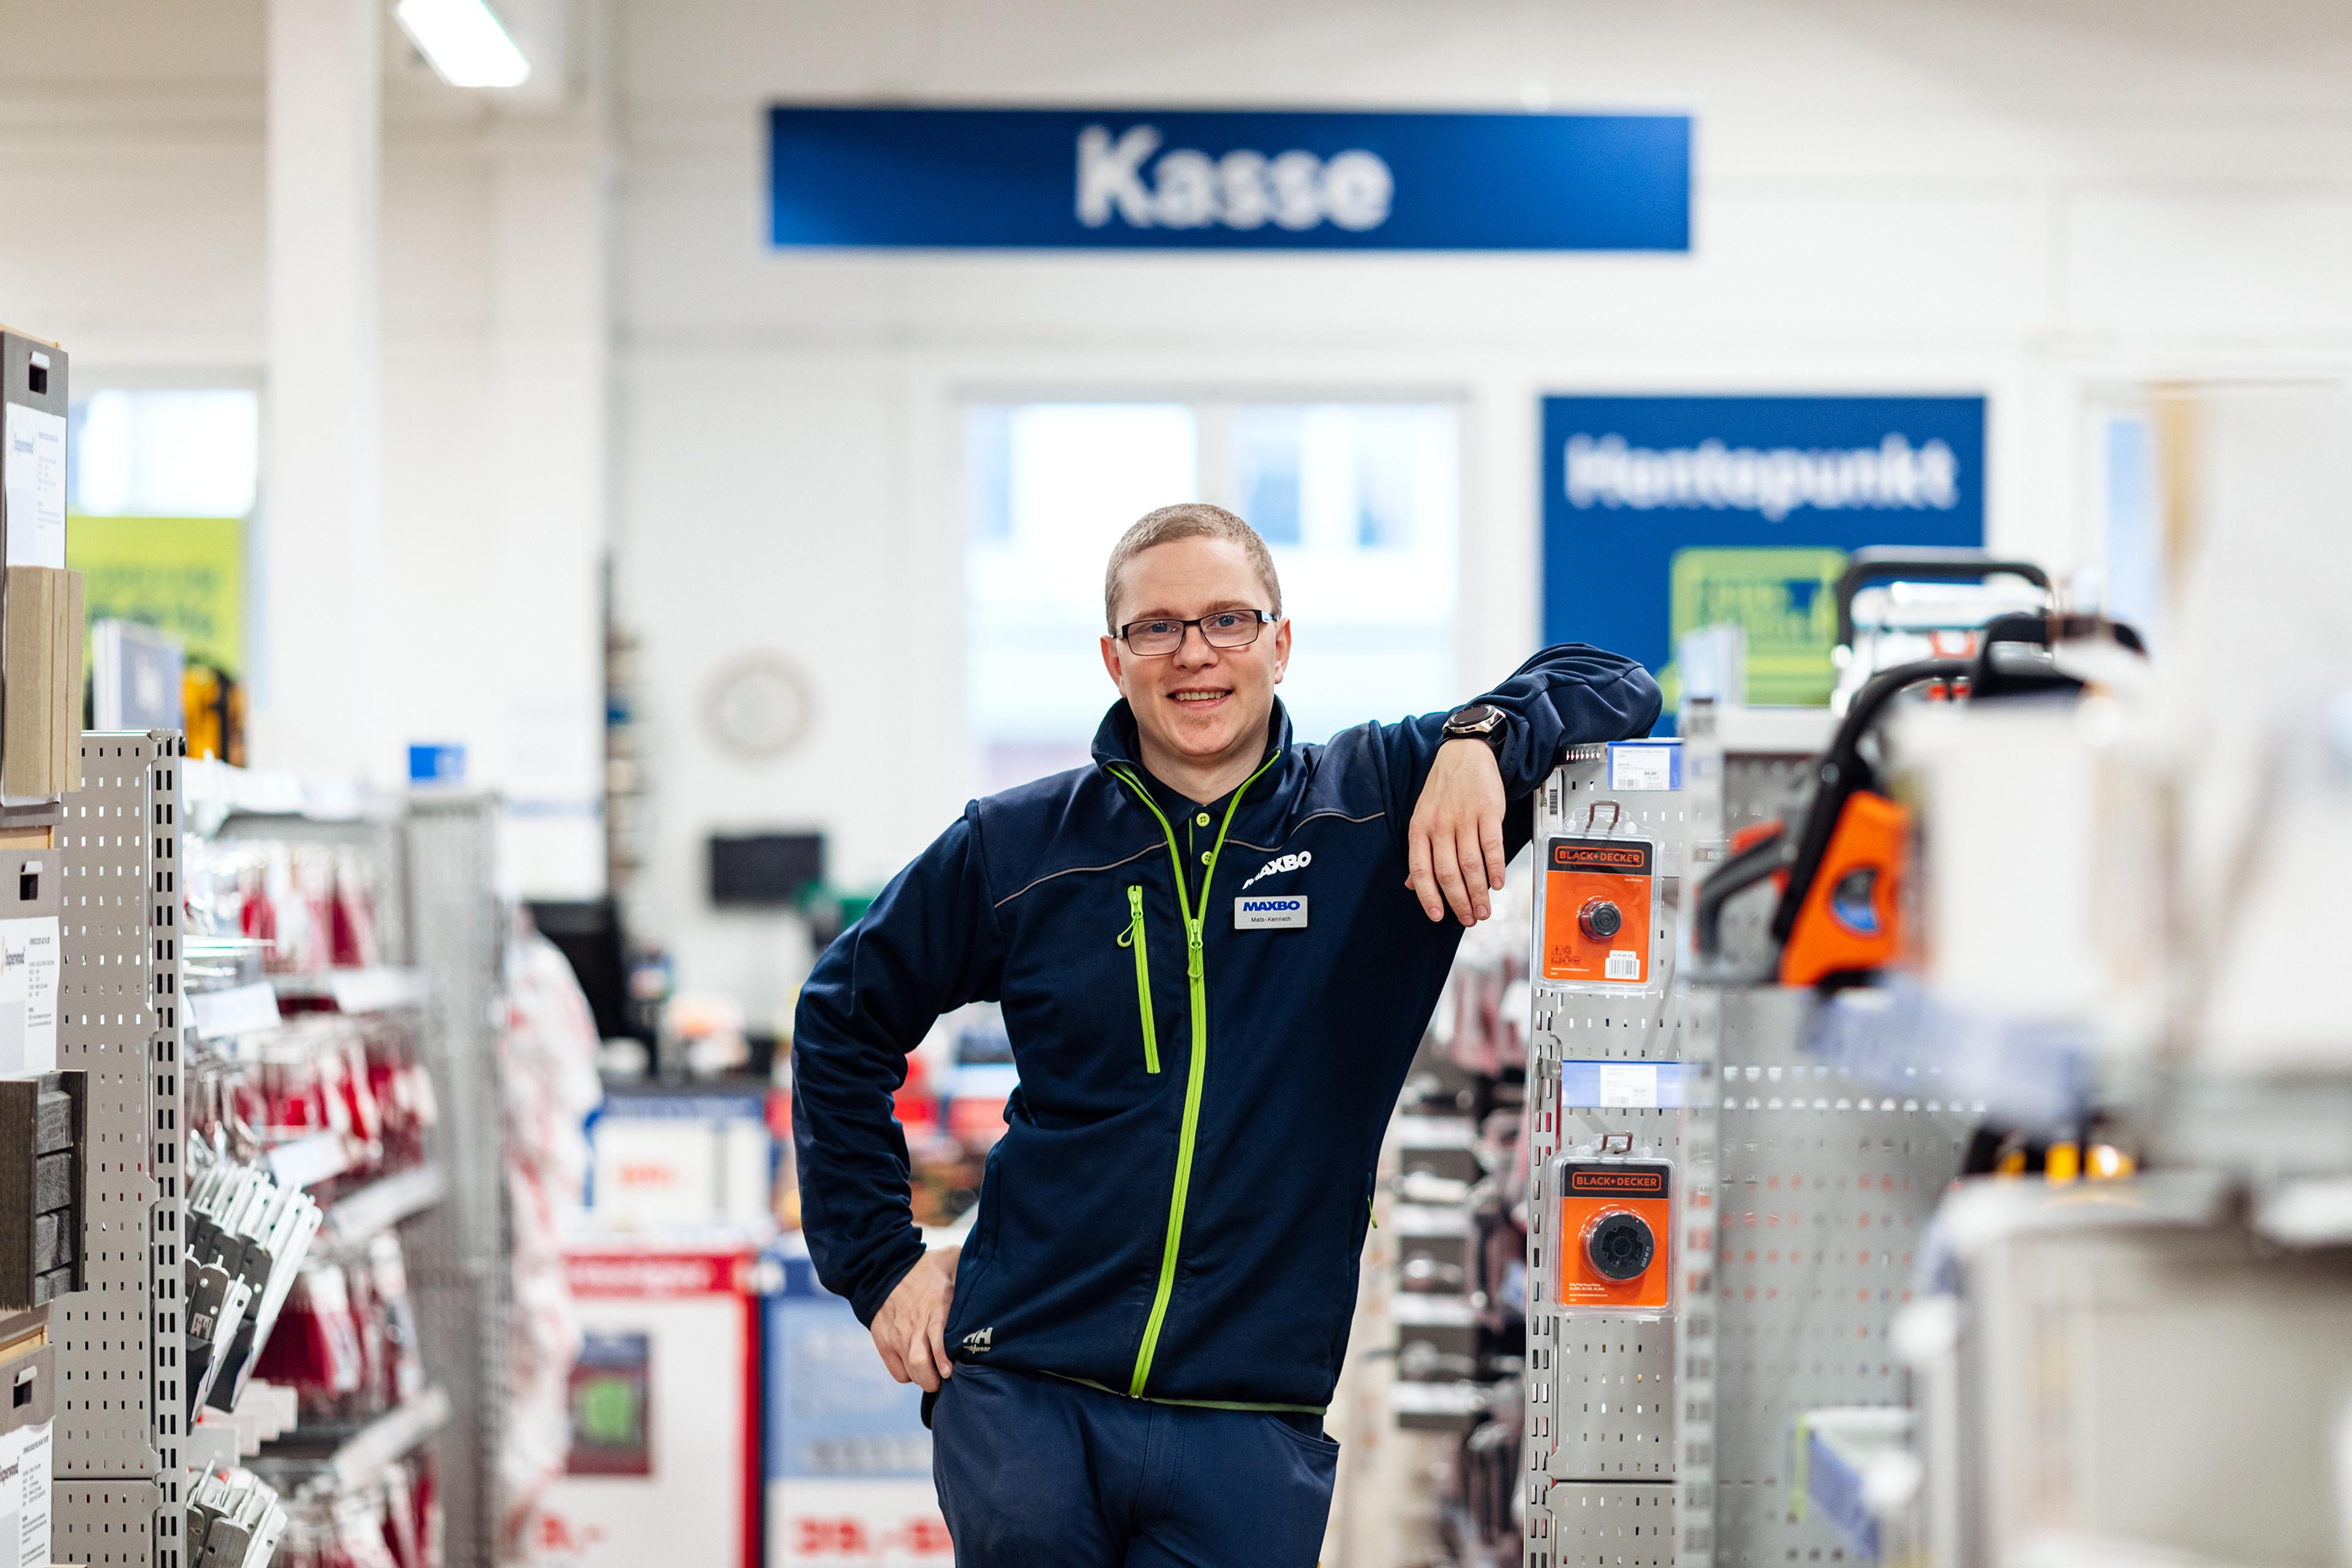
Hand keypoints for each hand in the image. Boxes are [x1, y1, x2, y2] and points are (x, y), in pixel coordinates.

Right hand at [870, 1245, 959, 1391]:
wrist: (886, 1267)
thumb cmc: (927, 1267)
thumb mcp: (952, 1260)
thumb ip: (971, 1270)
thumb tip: (997, 1273)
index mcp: (936, 1306)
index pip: (937, 1337)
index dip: (943, 1359)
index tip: (950, 1370)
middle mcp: (914, 1325)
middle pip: (920, 1364)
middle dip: (934, 1379)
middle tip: (945, 1378)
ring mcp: (897, 1335)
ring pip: (910, 1371)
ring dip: (924, 1378)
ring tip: (934, 1374)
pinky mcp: (884, 1342)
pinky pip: (897, 1372)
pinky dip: (909, 1376)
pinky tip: (918, 1368)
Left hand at [1407, 739, 1508, 925]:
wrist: (1464, 754)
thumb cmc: (1443, 790)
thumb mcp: (1422, 817)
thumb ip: (1420, 852)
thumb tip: (1412, 885)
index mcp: (1420, 829)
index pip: (1420, 870)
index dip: (1428, 897)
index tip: (1438, 916)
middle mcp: (1440, 825)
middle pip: (1448, 873)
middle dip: (1459, 901)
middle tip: (1469, 919)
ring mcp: (1464, 818)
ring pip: (1470, 864)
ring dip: (1478, 892)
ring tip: (1484, 909)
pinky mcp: (1488, 812)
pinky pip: (1492, 846)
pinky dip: (1495, 868)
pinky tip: (1497, 884)